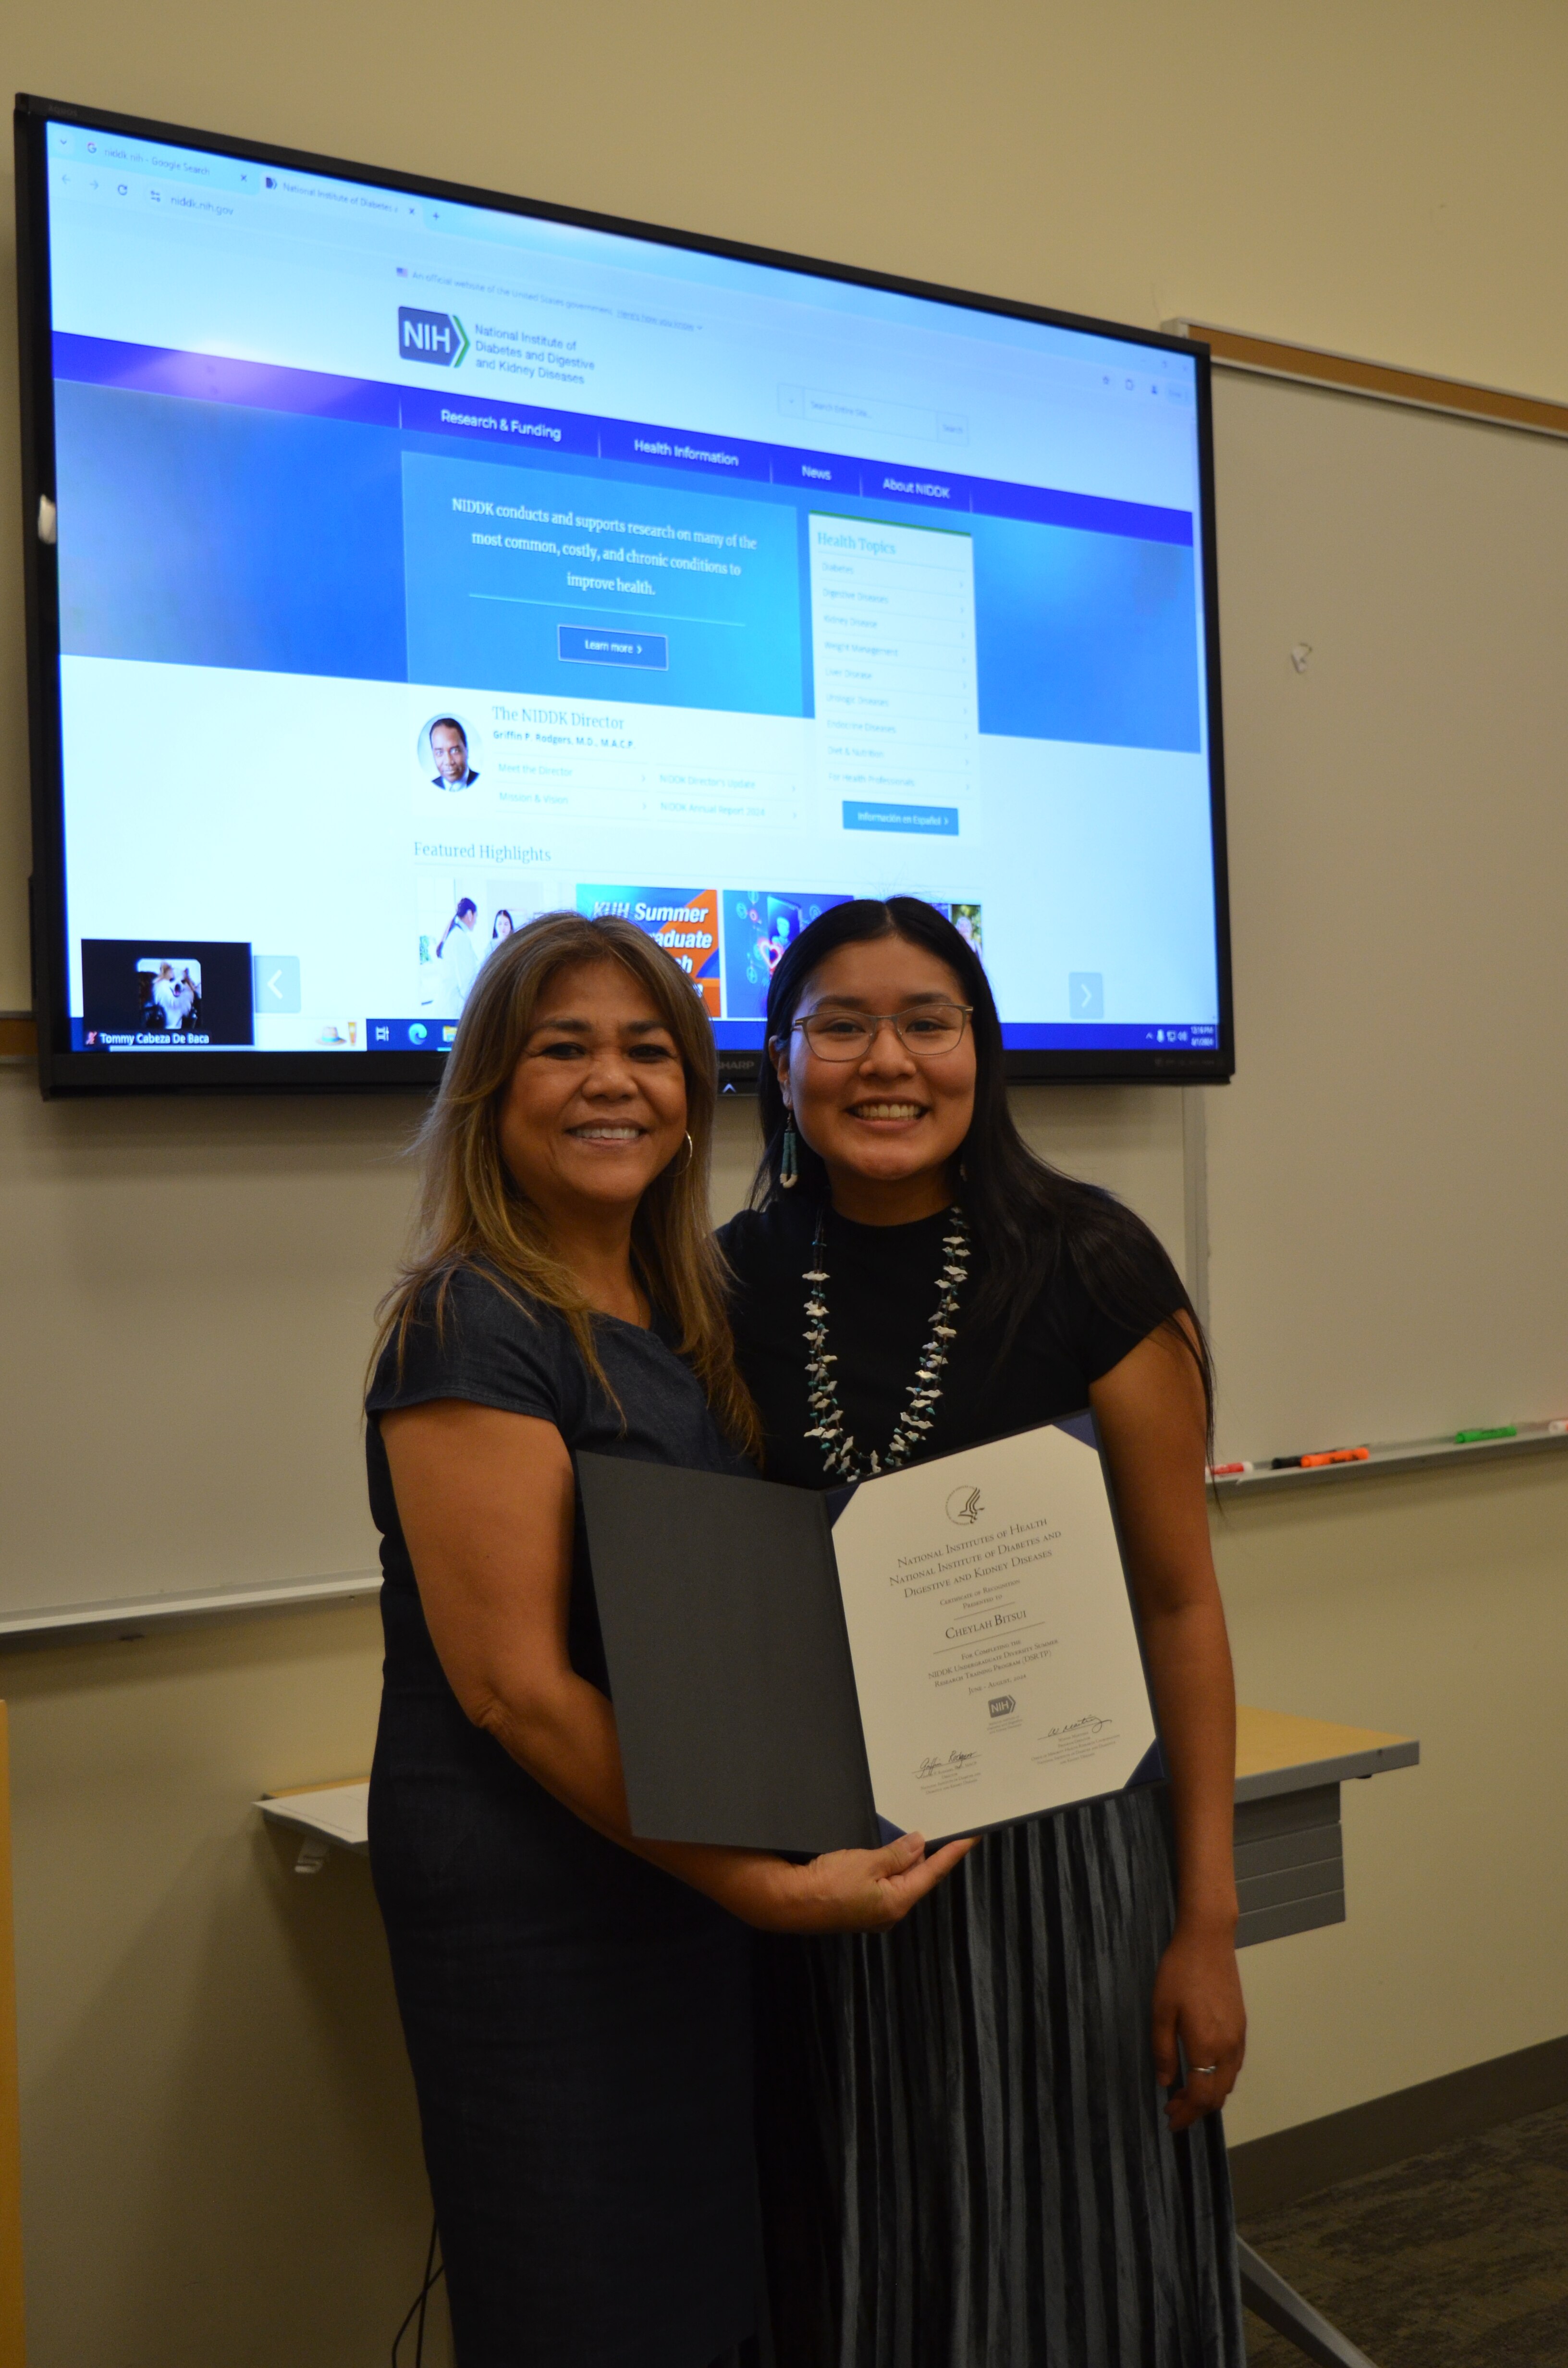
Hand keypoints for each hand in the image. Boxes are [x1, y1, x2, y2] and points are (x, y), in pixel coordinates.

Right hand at [718, 1831, 975, 1933]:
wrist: (788, 1903)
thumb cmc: (828, 1883)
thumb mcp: (866, 1862)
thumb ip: (896, 1854)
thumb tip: (919, 1844)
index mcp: (897, 1901)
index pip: (933, 1872)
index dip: (953, 1853)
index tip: (972, 1836)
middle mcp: (890, 1911)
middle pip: (917, 1876)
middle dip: (926, 1853)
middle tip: (940, 1825)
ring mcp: (874, 1911)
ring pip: (899, 1878)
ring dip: (905, 1858)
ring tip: (913, 1833)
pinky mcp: (858, 1905)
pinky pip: (883, 1881)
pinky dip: (888, 1865)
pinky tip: (885, 1850)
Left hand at [1151, 1919, 1245, 2129]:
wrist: (1208, 1940)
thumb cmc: (1179, 1972)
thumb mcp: (1160, 2010)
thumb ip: (1162, 2049)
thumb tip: (1165, 2082)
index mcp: (1206, 2046)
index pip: (1200, 2095)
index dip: (1186, 2113)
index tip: (1169, 2119)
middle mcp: (1228, 2047)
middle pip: (1218, 2095)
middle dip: (1196, 2110)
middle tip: (1173, 2111)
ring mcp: (1238, 2037)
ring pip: (1228, 2082)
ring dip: (1209, 2096)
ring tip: (1185, 2096)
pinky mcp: (1241, 2026)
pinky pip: (1234, 2066)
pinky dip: (1220, 2079)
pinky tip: (1203, 2073)